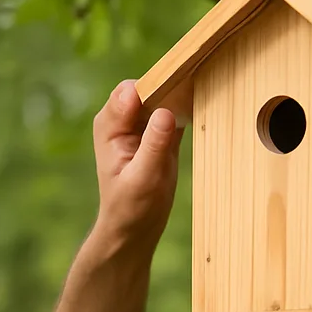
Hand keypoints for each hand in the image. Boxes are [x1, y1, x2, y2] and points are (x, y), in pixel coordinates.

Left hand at [91, 80, 182, 254]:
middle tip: (192, 102)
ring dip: (182, 94)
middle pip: (150, 85)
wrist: (135, 227)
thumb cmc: (132, 207)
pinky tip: (201, 112)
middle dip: (170, 87)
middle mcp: (124, 118)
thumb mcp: (144, 179)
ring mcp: (143, 122)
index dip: (154, 88)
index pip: (130, 91)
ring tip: (199, 105)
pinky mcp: (162, 129)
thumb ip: (153, 145)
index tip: (176, 97)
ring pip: (165, 92)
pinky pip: (177, 108)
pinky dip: (189, 107)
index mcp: (110, 125)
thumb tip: (165, 112)